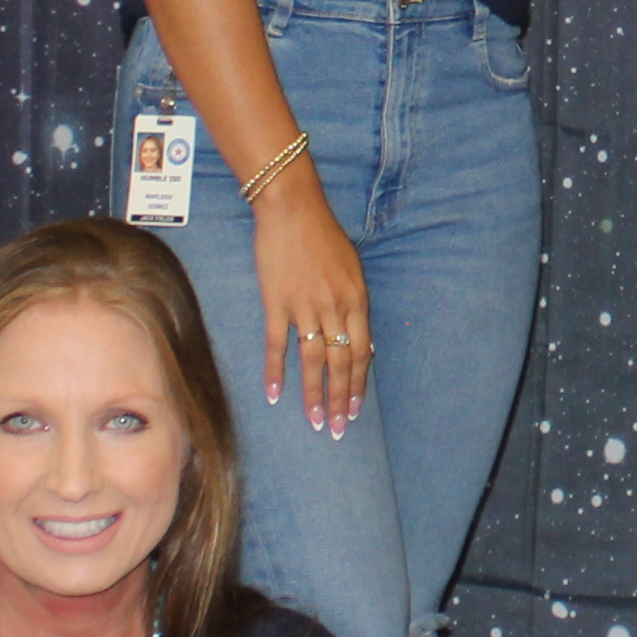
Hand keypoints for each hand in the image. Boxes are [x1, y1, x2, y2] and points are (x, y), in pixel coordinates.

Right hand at [253, 185, 371, 434]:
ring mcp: (305, 308)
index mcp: (357, 301)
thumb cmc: (323, 236)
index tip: (354, 408)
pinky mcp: (277, 304)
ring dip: (314, 395)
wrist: (292, 209)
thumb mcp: (352, 268)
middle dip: (339, 399)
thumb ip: (355, 304)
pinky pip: (277, 346)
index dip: (356, 384)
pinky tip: (275, 395)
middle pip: (340, 364)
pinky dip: (275, 372)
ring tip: (314, 421)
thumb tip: (359, 338)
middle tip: (337, 428)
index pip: (361, 353)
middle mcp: (335, 309)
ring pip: (313, 361)